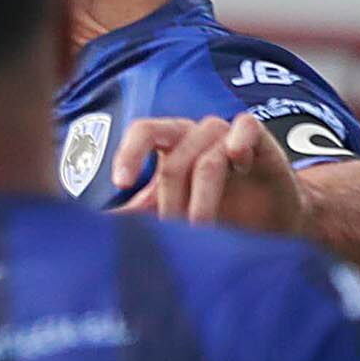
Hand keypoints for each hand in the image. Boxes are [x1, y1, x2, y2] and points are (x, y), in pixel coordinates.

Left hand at [112, 113, 305, 238]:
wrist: (268, 222)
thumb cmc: (215, 213)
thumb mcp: (170, 214)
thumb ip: (136, 216)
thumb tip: (91, 229)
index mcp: (172, 144)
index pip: (144, 132)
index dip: (129, 153)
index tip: (121, 184)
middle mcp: (198, 134)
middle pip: (173, 161)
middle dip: (169, 204)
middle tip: (172, 233)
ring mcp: (230, 135)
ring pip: (206, 160)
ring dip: (200, 200)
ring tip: (201, 228)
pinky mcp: (262, 141)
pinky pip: (246, 128)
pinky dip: (239, 143)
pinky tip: (237, 162)